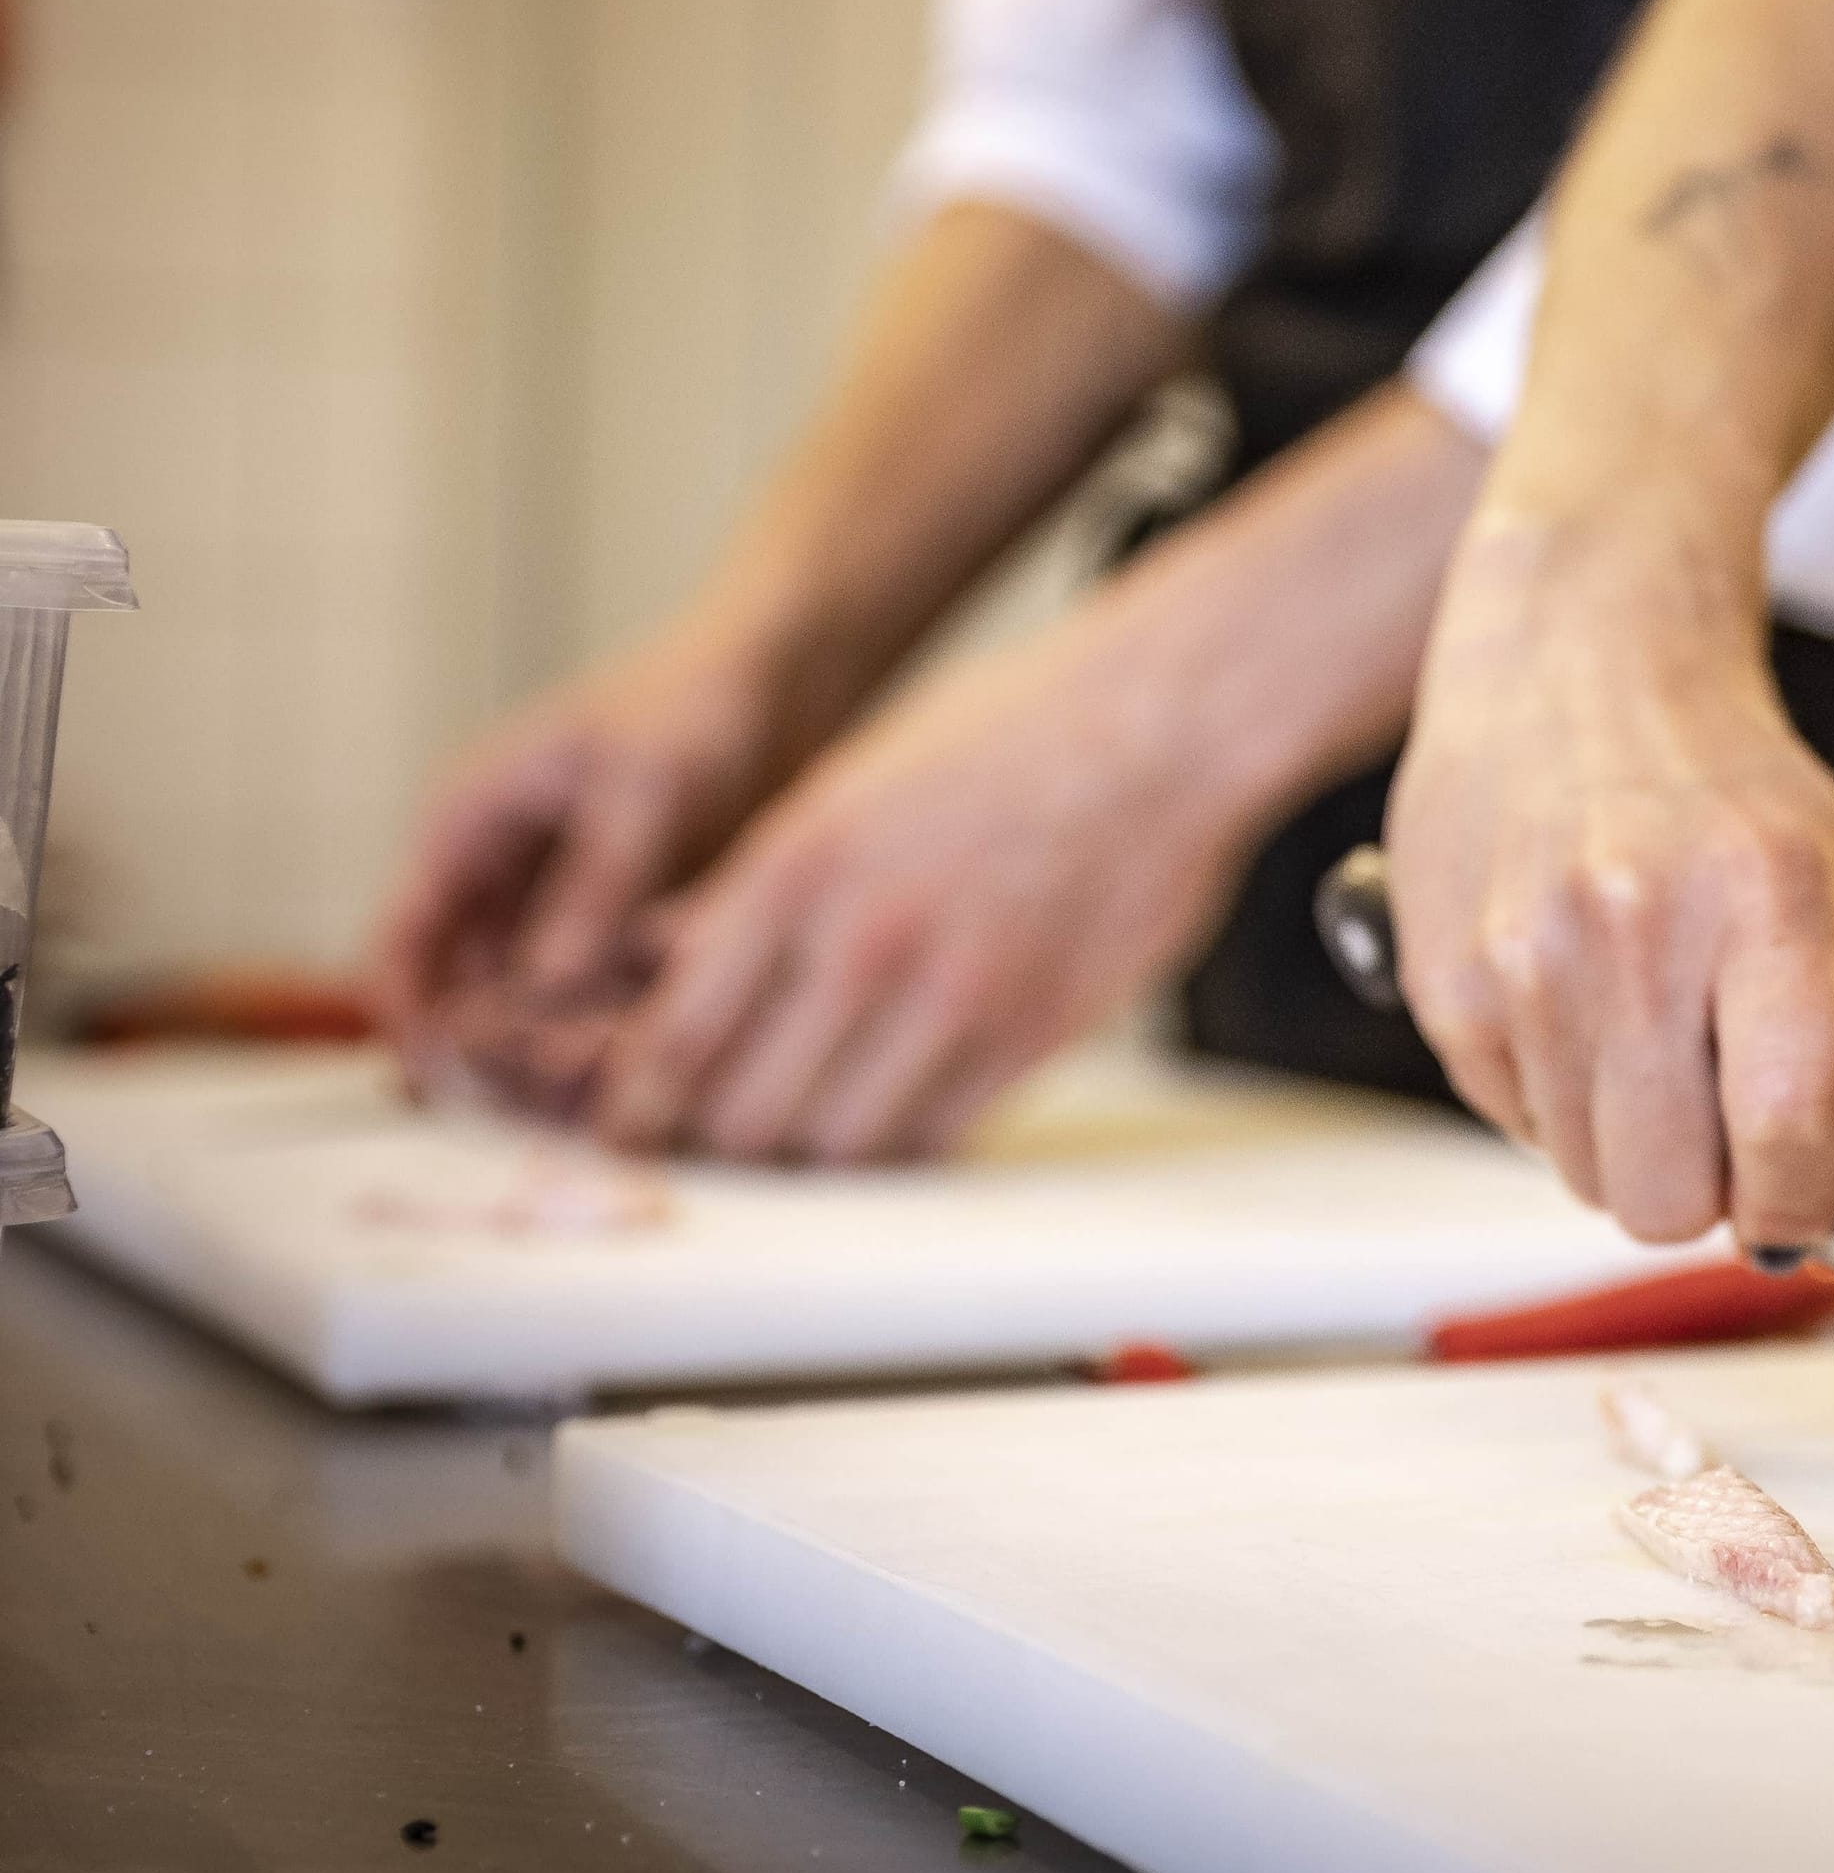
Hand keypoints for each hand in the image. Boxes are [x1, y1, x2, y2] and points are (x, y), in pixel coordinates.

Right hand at [371, 618, 798, 1055]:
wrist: (778, 677)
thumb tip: (546, 983)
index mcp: (466, 823)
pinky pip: (593, 995)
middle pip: (459, 993)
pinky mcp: (614, 923)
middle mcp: (496, 872)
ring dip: (559, 1048)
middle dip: (498, 1051)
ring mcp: (553, 901)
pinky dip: (611, 1026)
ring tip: (615, 1081)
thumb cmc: (696, 701)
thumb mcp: (643, 788)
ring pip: (527, 1006)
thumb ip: (597, 882)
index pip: (399, 942)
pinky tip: (656, 1054)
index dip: (411, 1020)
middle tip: (560, 1097)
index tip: (455, 1084)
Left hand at [589, 605, 1266, 1162]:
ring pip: (840, 1148)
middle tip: (721, 1132)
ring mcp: (959, 994)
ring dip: (814, 1151)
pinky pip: (938, 1139)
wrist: (1164, 721)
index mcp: (801, 864)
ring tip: (811, 1127)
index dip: (637, 1104)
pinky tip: (898, 1112)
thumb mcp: (848, 777)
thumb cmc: (1009, 729)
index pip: (678, 1035)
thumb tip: (661, 962)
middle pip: (745, 1115)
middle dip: (720, 1137)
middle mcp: (869, 939)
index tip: (630, 1127)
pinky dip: (903, 1144)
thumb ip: (755, 884)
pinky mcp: (1036, 1031)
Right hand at [1384, 520, 1833, 1247]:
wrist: (1570, 656)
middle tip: (1728, 1112)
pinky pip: (1516, 1127)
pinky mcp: (1444, 987)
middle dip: (1712, 1187)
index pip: (1789, 1120)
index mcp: (1759, 893)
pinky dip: (1560, 1102)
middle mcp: (1631, 927)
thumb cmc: (1715, 777)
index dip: (1804, 1202)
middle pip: (1670, 1200)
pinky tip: (1582, 1009)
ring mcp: (1523, 961)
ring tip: (1651, 1036)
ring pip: (1589, 1181)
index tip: (1806, 1202)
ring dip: (1633, 1146)